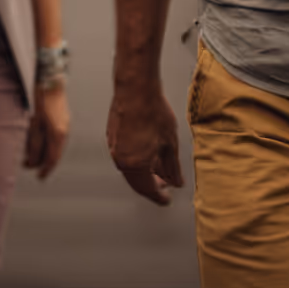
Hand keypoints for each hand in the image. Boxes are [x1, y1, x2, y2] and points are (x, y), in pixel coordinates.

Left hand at [24, 83, 69, 178]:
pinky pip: (56, 136)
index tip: (39, 177)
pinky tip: (37, 138)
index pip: (52, 159)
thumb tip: (31, 161)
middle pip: (54, 154)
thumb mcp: (33, 123)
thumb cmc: (39, 99)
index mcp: (57, 134)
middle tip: (26, 163)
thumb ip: (33, 144)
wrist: (50, 77)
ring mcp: (65, 124)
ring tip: (29, 151)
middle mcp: (64, 131)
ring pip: (55, 145)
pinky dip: (47, 141)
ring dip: (43, 150)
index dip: (44, 170)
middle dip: (41, 161)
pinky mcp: (63, 117)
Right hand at [106, 87, 183, 205]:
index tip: (166, 200)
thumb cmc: (153, 111)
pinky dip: (136, 159)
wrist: (136, 88)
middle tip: (165, 184)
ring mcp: (114, 146)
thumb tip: (176, 181)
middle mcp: (120, 159)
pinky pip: (124, 154)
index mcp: (135, 165)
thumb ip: (173, 167)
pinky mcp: (112, 134)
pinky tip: (148, 150)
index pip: (148, 190)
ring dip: (144, 171)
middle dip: (152, 184)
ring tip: (159, 165)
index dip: (159, 197)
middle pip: (137, 181)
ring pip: (130, 168)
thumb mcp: (170, 142)